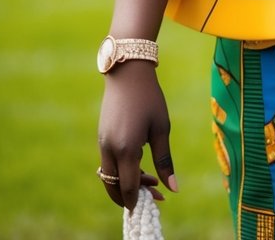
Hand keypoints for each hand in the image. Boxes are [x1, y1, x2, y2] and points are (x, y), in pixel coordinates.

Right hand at [97, 61, 177, 210]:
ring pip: (110, 176)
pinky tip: (140, 166)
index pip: (129, 186)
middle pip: (115, 186)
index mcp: (126, 149)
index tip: (156, 202)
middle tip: (155, 194)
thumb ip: (164, 160)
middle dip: (132, 195)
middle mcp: (109, 149)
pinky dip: (121, 170)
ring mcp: (103, 143)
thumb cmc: (149, 98)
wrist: (127, 72)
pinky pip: (109, 163)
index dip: (140, 199)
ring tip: (152, 180)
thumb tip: (173, 188)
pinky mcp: (102, 137)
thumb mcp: (161, 128)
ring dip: (127, 183)